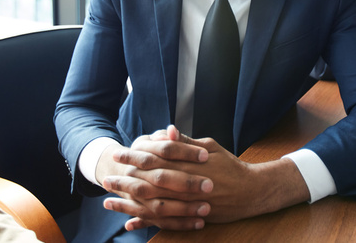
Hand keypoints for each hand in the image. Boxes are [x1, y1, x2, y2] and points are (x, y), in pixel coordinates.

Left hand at [115, 129, 309, 229]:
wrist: (249, 192)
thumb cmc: (229, 166)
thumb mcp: (210, 147)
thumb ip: (185, 142)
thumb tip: (167, 130)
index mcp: (188, 164)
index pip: (156, 158)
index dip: (135, 156)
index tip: (119, 153)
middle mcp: (185, 185)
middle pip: (149, 182)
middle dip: (126, 180)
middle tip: (106, 179)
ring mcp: (186, 204)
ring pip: (152, 205)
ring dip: (129, 204)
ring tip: (109, 202)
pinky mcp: (189, 217)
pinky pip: (163, 222)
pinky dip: (146, 223)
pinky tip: (129, 224)